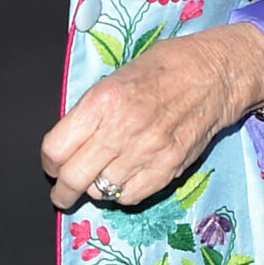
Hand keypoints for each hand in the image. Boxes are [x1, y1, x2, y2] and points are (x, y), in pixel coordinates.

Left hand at [41, 23, 263, 211]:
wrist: (215, 74)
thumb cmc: (165, 68)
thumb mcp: (116, 78)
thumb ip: (90, 112)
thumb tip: (69, 143)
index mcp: (102, 101)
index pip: (56, 149)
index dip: (49, 163)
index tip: (52, 166)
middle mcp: (121, 129)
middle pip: (74, 178)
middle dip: (62, 191)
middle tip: (62, 193)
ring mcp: (146, 152)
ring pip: (101, 192)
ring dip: (95, 189)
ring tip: (100, 179)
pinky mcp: (168, 168)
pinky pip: (130, 196)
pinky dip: (122, 193)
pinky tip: (125, 179)